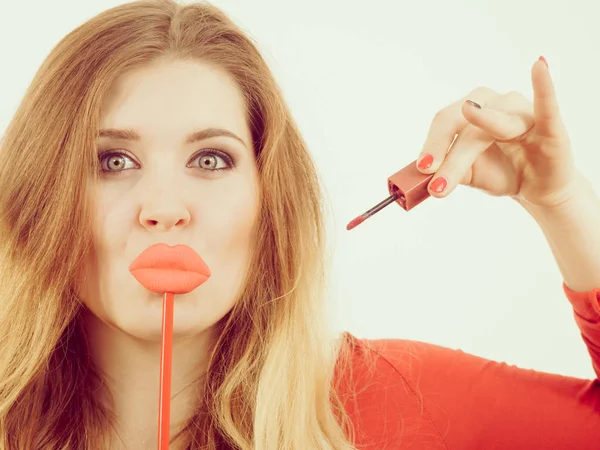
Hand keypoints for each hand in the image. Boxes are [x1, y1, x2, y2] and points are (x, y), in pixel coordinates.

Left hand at [416, 56, 579, 209]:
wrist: (537, 187)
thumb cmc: (501, 172)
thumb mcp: (467, 175)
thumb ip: (445, 171)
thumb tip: (418, 176)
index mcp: (471, 111)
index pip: (445, 122)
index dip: (432, 143)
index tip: (422, 168)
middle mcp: (494, 104)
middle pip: (464, 121)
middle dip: (448, 153)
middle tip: (437, 181)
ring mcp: (522, 110)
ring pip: (495, 124)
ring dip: (470, 151)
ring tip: (454, 166)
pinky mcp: (550, 124)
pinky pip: (547, 104)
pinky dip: (544, 85)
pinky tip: (539, 67)